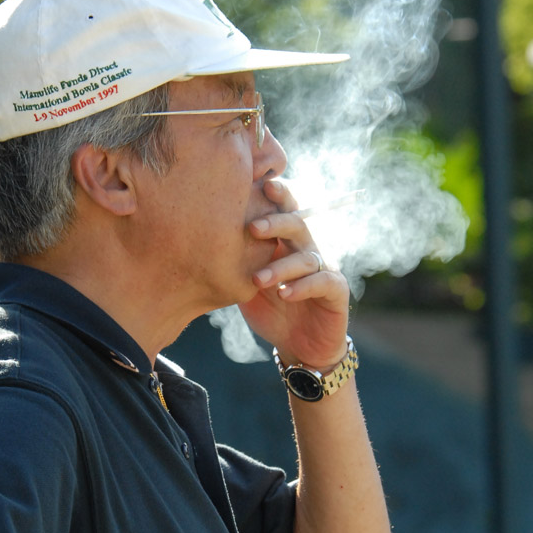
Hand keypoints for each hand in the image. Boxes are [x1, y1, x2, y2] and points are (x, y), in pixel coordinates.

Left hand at [242, 178, 350, 368]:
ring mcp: (323, 268)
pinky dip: (303, 286)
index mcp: (285, 243)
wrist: (301, 347)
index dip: (274, 197)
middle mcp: (306, 249)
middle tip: (252, 228)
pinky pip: (322, 282)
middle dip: (275, 223)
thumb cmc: (272, 312)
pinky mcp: (336, 290)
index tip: (256, 186)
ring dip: (280, 266)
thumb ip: (234, 263)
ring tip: (258, 280)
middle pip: (296, 224)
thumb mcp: (247, 286)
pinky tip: (285, 294)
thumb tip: (196, 242)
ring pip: (305, 257)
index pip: (281, 211)